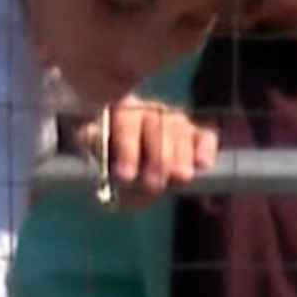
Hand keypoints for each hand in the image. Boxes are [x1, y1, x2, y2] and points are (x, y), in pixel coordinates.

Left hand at [71, 98, 218, 207]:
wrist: (127, 165)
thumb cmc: (109, 158)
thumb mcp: (96, 152)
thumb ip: (94, 143)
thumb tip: (90, 133)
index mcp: (121, 111)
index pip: (127, 123)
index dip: (127, 149)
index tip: (126, 176)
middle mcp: (150, 111)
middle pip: (158, 127)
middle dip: (157, 158)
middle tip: (154, 184)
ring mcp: (174, 121)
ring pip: (181, 131)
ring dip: (181, 155)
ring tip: (180, 178)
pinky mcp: (194, 135)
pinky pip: (204, 137)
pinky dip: (206, 149)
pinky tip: (203, 164)